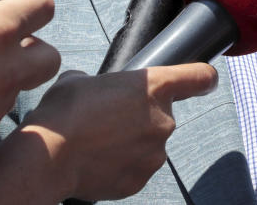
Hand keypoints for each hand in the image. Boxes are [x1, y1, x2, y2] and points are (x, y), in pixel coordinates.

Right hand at [0, 63, 218, 203]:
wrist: (50, 157)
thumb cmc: (64, 112)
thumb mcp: (80, 79)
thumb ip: (101, 82)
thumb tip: (95, 89)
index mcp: (155, 86)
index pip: (198, 77)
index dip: (203, 77)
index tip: (206, 79)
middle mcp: (163, 120)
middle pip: (163, 114)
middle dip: (141, 115)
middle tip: (109, 118)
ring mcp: (154, 154)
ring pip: (149, 143)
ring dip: (131, 141)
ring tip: (98, 141)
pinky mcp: (141, 180)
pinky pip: (136, 167)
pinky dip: (122, 164)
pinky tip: (97, 159)